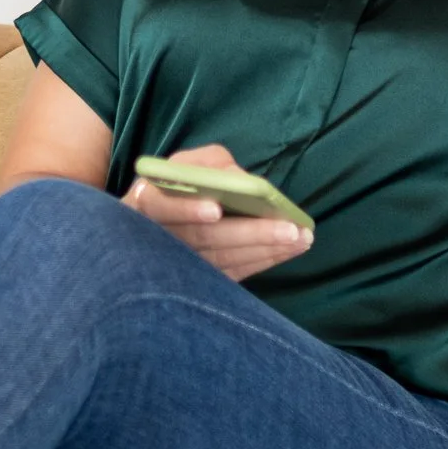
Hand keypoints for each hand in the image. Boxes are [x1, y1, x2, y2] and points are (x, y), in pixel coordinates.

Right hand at [121, 141, 313, 279]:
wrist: (153, 227)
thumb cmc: (175, 187)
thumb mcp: (185, 165)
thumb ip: (210, 164)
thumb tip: (240, 180)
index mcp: (146, 204)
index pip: (160, 208)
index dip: (186, 210)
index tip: (215, 210)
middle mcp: (157, 240)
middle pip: (202, 240)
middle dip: (248, 234)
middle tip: (289, 230)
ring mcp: (177, 268)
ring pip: (220, 261)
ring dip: (263, 250)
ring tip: (300, 240)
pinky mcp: (197, 284)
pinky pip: (230, 274)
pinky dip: (260, 262)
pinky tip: (286, 252)